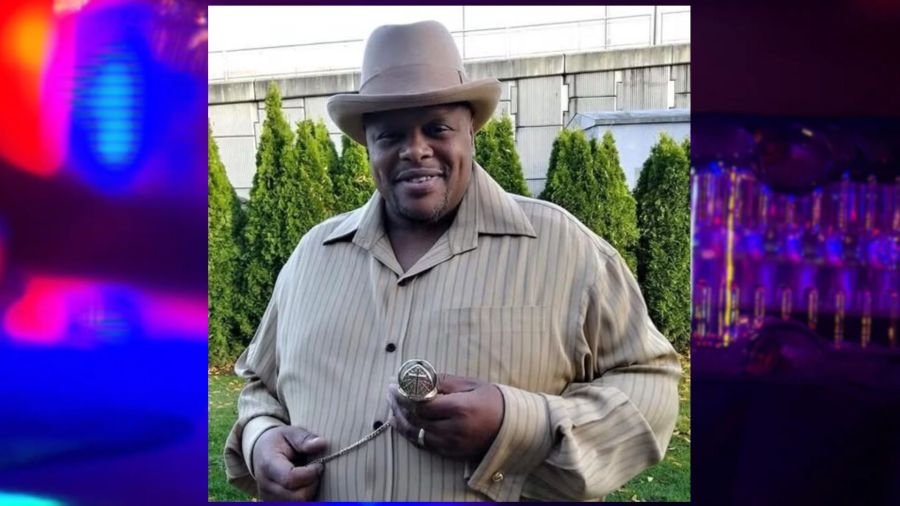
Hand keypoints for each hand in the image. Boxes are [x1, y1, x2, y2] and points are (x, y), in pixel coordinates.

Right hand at [252, 425, 327, 500]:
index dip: (310, 473)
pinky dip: (306, 496)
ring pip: (298, 503)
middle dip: (313, 484)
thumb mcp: (290, 433)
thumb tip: (322, 443)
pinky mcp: (275, 504)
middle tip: (316, 471)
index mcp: (268, 465)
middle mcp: (266, 486)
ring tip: (309, 477)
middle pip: (297, 497)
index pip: (290, 479)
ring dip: (310, 492)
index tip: (319, 464)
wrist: (261, 452)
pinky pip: (297, 505)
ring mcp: (269, 498)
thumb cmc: (279, 441)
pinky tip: (305, 485)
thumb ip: (304, 439)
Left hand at [387, 374, 503, 459]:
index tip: (394, 384)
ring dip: (400, 421)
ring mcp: (451, 444)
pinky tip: (400, 424)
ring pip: (416, 434)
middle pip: (416, 419)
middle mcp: (453, 429)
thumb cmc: (492, 400)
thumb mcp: (470, 384)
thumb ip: (443, 381)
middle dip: (398, 405)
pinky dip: (410, 433)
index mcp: (459, 408)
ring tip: (391, 407)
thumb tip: (418, 377)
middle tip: (390, 393)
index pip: (421, 404)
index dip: (404, 395)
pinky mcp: (450, 453)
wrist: (512, 428)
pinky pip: (424, 444)